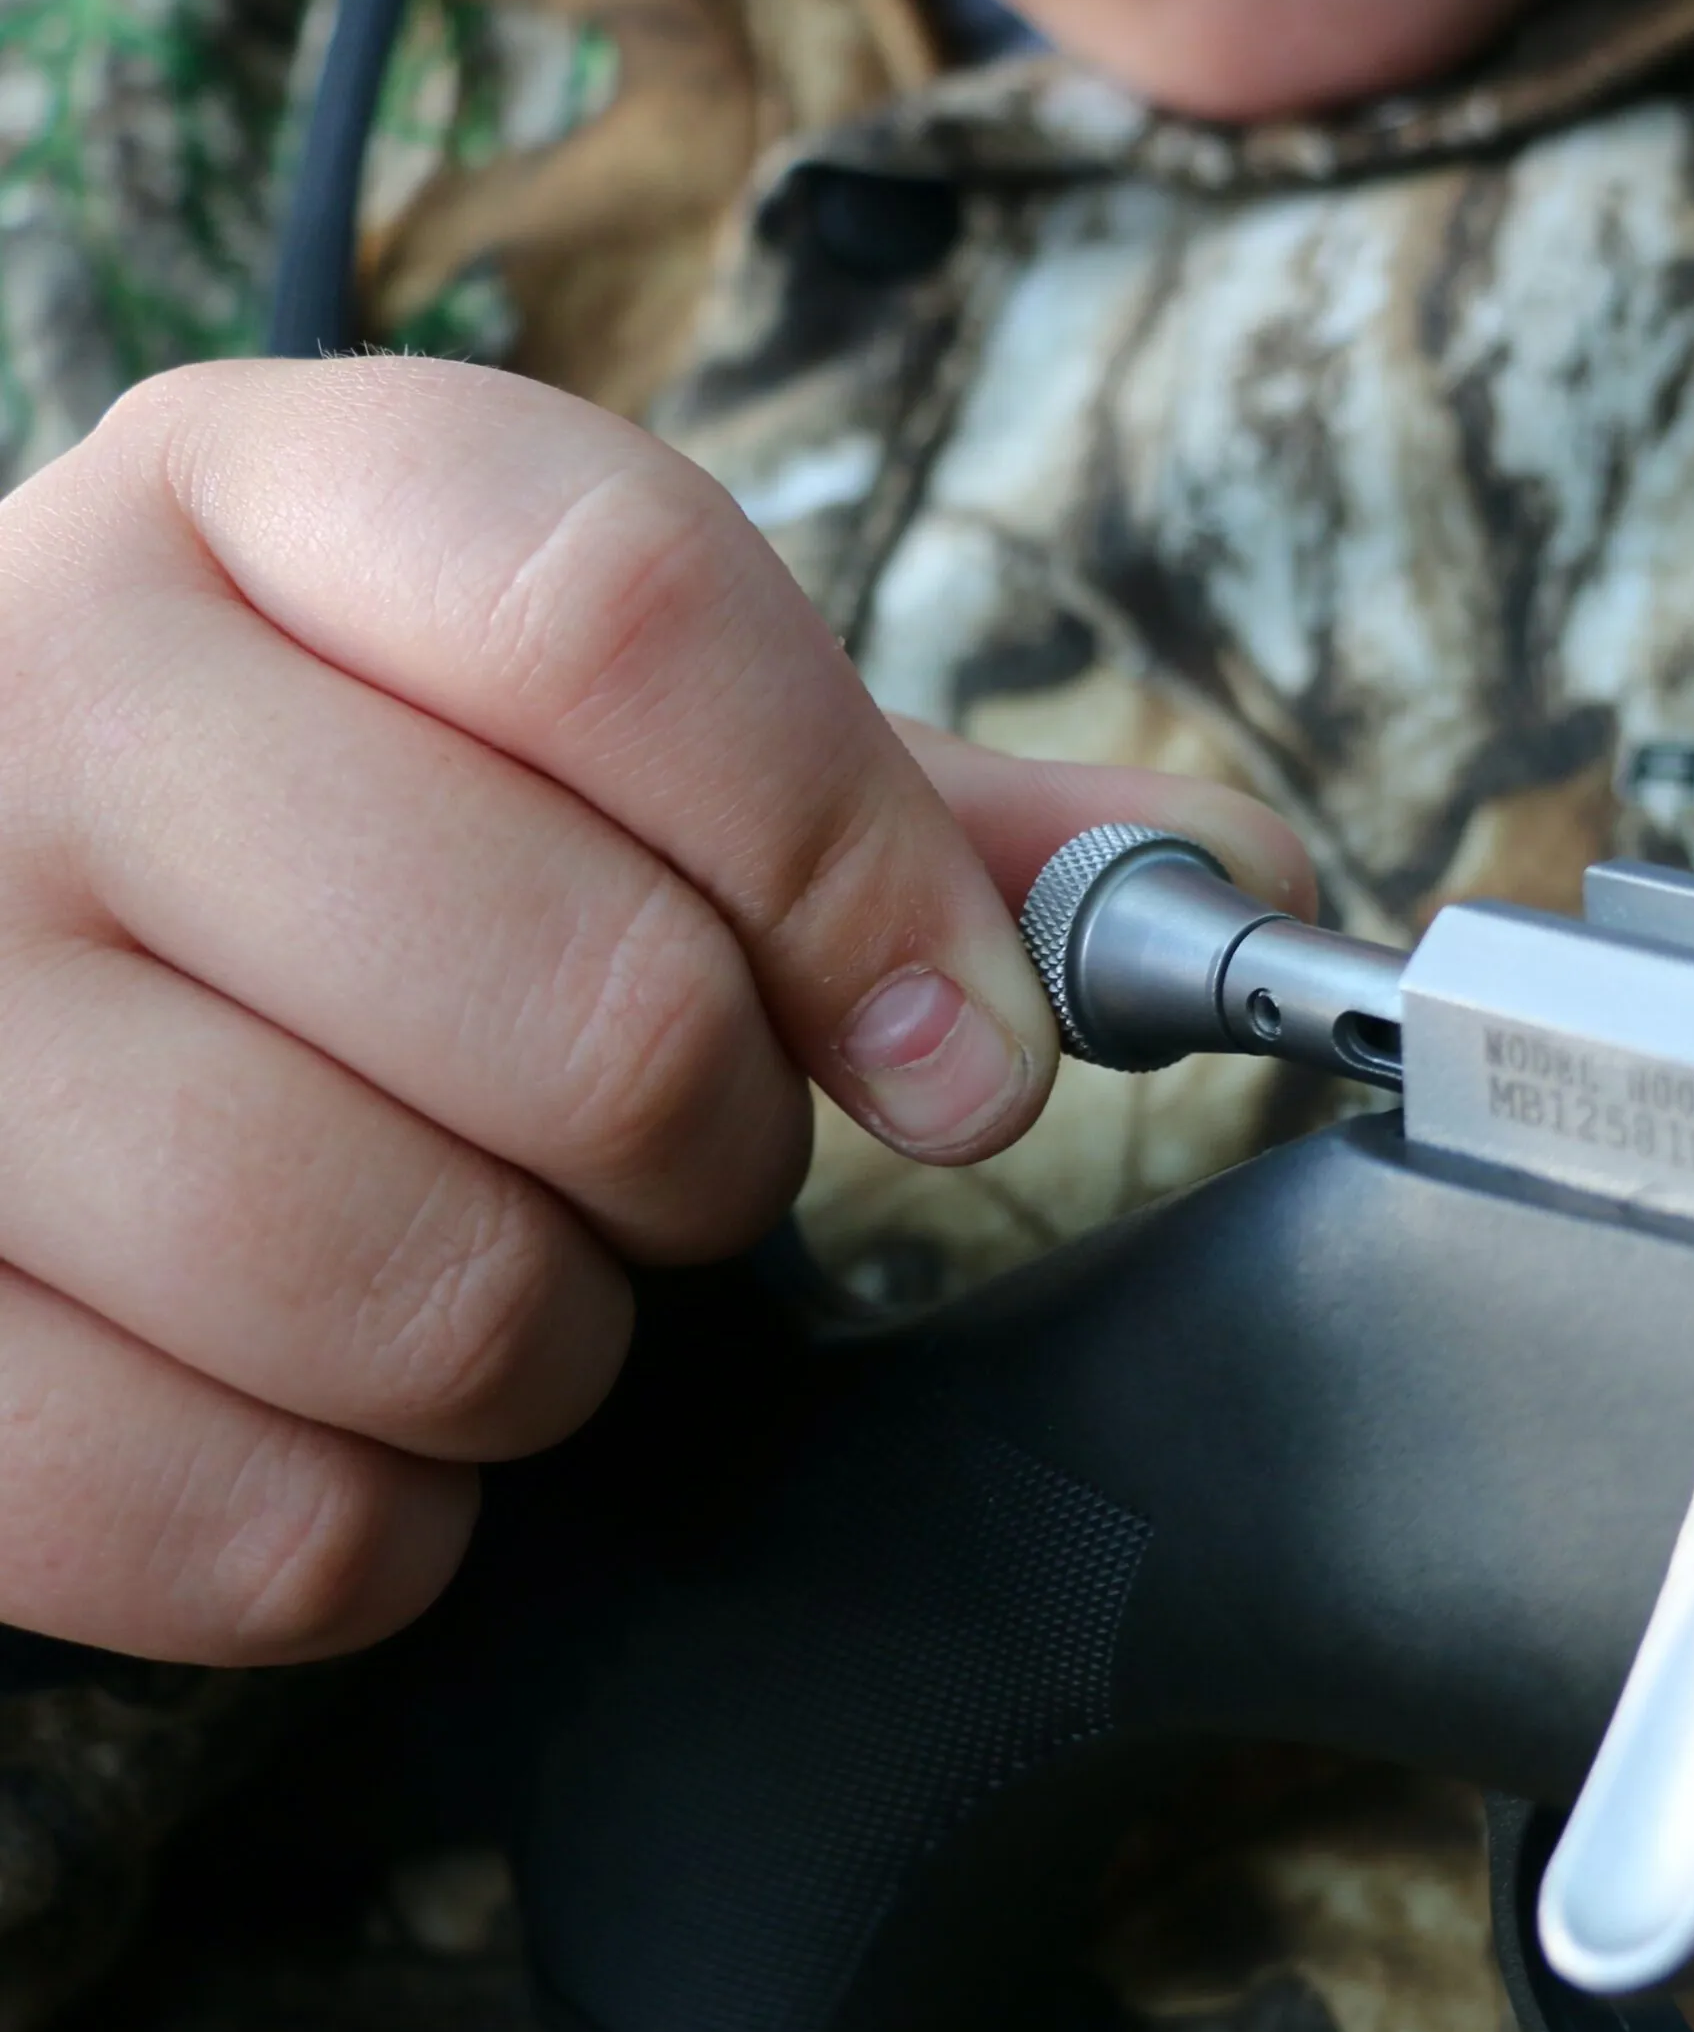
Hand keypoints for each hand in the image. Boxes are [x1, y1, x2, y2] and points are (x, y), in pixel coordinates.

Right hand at [0, 359, 1309, 1662]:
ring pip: (418, 1283)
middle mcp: (24, 699)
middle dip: (714, 1148)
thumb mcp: (579, 755)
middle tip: (661, 1153)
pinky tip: (347, 1424)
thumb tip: (1235, 876)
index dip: (857, 865)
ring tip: (487, 1265)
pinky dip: (379, 1523)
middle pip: (595, 995)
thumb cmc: (325, 866)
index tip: (962, 1046)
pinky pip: (247, 1514)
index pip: (624, 611)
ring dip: (546, 1342)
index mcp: (257, 508)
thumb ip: (886, 800)